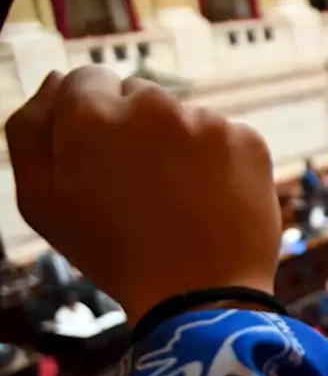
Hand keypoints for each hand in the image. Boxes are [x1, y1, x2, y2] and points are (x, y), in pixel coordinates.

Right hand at [6, 67, 281, 322]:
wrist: (199, 296)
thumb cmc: (112, 253)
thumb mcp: (41, 200)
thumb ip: (30, 130)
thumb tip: (53, 79)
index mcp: (91, 113)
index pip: (86, 80)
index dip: (92, 120)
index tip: (102, 157)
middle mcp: (150, 104)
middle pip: (137, 95)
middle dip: (135, 129)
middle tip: (140, 187)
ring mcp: (205, 121)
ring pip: (184, 119)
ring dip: (178, 146)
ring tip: (177, 202)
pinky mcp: (248, 140)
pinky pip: (225, 138)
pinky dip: (219, 163)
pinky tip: (211, 203)